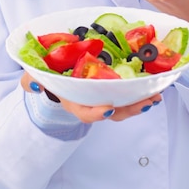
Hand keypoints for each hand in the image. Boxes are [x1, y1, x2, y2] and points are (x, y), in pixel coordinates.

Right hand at [21, 72, 161, 123]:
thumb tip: (33, 84)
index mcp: (74, 101)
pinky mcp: (115, 91)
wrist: (59, 75)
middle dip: (129, 110)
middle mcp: (92, 103)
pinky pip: (130, 97)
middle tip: (144, 102)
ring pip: (124, 107)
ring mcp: (104, 98)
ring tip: (155, 97)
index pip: (85, 112)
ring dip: (140, 104)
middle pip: (112, 113)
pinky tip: (155, 89)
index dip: (96, 113)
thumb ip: (32, 80)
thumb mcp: (37, 76)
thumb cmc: (51, 76)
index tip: (108, 108)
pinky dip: (143, 94)